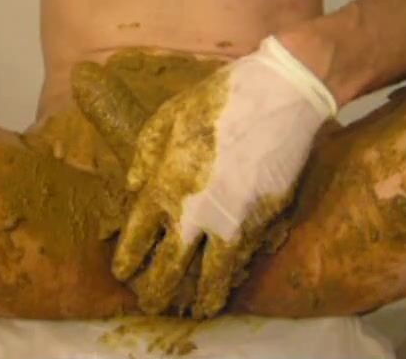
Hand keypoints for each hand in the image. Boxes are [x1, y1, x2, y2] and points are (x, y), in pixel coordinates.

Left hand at [112, 37, 337, 316]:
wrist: (281, 96)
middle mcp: (194, 213)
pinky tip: (228, 282)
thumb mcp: (169, 116)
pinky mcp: (263, 222)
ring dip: (200, 298)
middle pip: (169, 268)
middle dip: (156, 291)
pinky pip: (243, 260)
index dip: (127, 259)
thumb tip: (134, 187)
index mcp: (165, 186)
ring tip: (195, 310)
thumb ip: (145, 155)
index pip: (137, 238)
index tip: (124, 272)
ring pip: (211, 277)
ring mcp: (231, 222)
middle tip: (150, 302)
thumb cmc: (220, 100)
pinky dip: (233, 277)